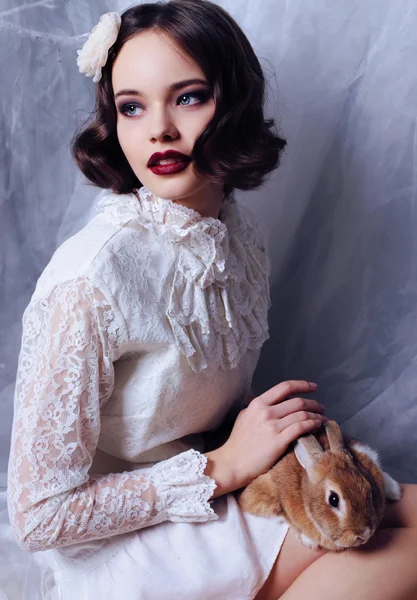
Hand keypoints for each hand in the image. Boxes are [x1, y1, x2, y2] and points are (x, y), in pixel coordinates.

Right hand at [205, 380, 326, 495]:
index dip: (302, 385)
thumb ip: (258, 407)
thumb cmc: (238, 442)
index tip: (314, 387)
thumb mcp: (244, 416)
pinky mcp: (278, 441)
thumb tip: (271, 401)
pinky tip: (317, 425)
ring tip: (322, 418)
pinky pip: (301, 428)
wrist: (232, 463)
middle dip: (313, 403)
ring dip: (316, 415)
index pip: (285, 387)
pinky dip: (312, 424)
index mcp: (258, 403)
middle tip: (321, 407)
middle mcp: (266, 411)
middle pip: (297, 401)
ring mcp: (272, 426)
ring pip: (302, 414)